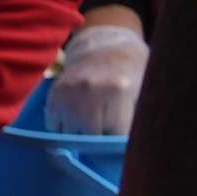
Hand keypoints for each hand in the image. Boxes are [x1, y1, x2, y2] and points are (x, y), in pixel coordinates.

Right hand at [50, 14, 145, 134]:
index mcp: (118, 89)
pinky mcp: (54, 95)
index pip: (117, 133)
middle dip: (99, 140)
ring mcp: (69, 93)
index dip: (120, 141)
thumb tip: (130, 147)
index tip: (122, 142)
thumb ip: (137, 116)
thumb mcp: (142, 89)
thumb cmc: (129, 72)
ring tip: (92, 127)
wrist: (103, 48)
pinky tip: (77, 120)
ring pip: (70, 134)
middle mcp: (90, 91)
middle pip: (91, 136)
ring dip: (80, 136)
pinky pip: (54, 126)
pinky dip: (64, 128)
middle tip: (106, 135)